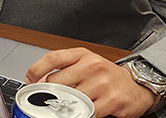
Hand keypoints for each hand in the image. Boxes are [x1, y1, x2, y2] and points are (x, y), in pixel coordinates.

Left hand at [25, 48, 155, 117]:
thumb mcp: (85, 64)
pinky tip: (87, 109)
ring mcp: (103, 83)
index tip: (29, 80)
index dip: (36, 69)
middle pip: (57, 82)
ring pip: (70, 99)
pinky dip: (83, 113)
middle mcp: (92, 66)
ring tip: (73, 103)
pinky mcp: (112, 101)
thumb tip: (38, 80)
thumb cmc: (107, 75)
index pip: (52, 58)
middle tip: (54, 97)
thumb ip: (64, 69)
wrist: (136, 85)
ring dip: (68, 104)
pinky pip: (87, 112)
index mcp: (83, 55)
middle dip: (52, 92)